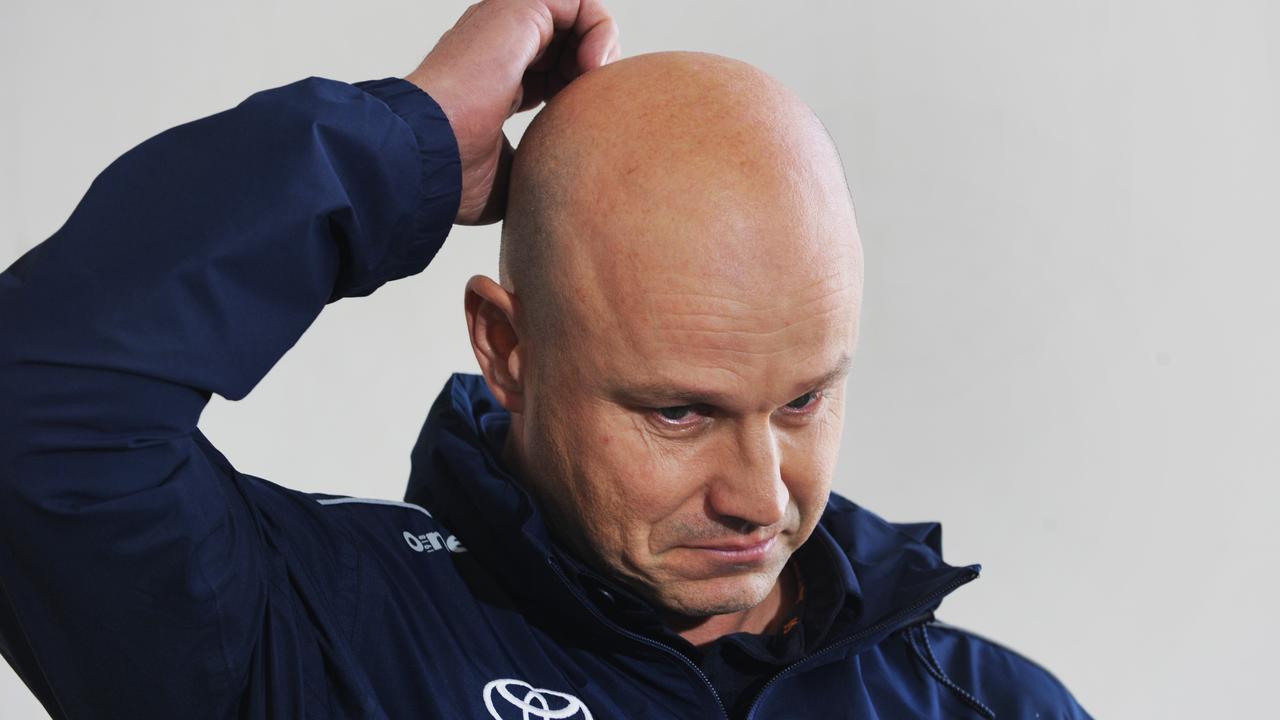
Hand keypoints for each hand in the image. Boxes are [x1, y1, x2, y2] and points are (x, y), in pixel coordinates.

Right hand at [404, 0, 620, 224]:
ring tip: (594, 84)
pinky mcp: (518, 10)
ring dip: (601, 49)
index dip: (577, 94)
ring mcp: (505, 24)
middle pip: (568, 44)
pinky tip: (592, 68)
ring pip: (576, 18)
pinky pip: (579, 2)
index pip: (551, 73)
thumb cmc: (456, 175)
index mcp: (493, 79)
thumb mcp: (512, 175)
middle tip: (593, 104)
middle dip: (593, 71)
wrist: (430, 155)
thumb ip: (538, 162)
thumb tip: (563, 185)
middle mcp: (497, 45)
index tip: (581, 123)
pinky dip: (600, 30)